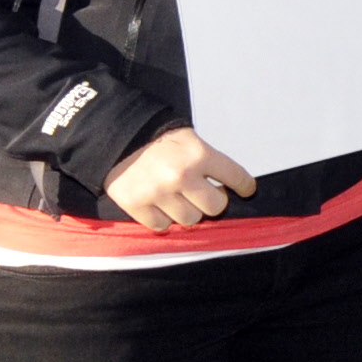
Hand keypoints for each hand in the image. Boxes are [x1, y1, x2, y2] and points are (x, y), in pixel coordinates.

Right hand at [105, 127, 256, 232]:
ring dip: (187, 211)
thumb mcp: (190, 139)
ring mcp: (158, 193)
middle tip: (204, 194)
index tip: (246, 190)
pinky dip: (163, 218)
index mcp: (198, 155)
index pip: (235, 177)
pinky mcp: (137, 205)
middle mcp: (181, 176)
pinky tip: (159, 204)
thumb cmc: (158, 138)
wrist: (116, 136)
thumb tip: (227, 186)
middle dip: (212, 201)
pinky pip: (162, 225)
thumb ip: (208, 161)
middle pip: (214, 207)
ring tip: (177, 197)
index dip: (244, 186)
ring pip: (189, 219)